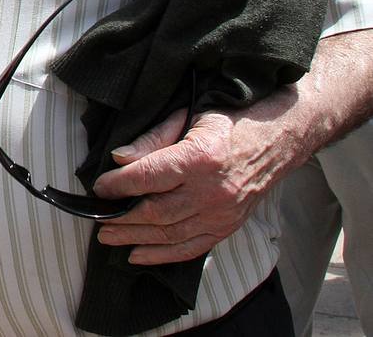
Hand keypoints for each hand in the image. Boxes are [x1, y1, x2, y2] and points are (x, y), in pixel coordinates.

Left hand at [92, 105, 291, 264]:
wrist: (275, 141)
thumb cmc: (228, 124)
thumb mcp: (188, 118)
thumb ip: (152, 139)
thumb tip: (119, 158)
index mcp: (200, 158)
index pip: (148, 176)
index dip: (118, 184)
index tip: (99, 187)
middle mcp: (212, 191)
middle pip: (157, 211)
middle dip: (121, 218)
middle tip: (97, 219)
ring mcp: (222, 214)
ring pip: (170, 234)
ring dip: (134, 238)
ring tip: (107, 237)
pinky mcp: (227, 227)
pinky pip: (191, 248)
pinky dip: (162, 255)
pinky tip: (137, 254)